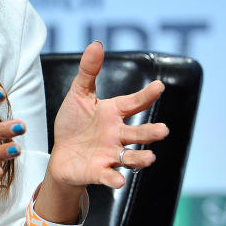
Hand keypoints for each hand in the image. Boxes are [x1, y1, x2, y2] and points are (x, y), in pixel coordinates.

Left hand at [47, 42, 168, 188]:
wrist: (61, 155)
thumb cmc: (74, 124)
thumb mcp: (78, 95)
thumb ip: (89, 71)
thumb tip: (96, 44)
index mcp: (113, 113)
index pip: (133, 102)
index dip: (145, 95)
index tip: (159, 86)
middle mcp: (116, 135)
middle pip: (137, 134)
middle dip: (150, 133)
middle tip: (163, 130)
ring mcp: (110, 155)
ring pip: (130, 157)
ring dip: (140, 158)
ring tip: (150, 158)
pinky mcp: (99, 172)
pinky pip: (109, 176)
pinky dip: (114, 179)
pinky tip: (118, 181)